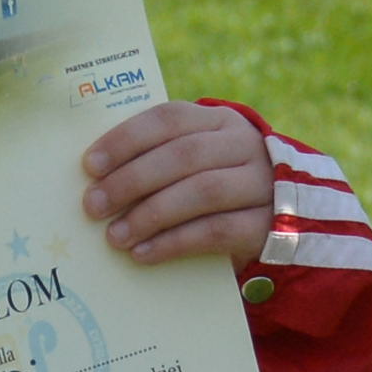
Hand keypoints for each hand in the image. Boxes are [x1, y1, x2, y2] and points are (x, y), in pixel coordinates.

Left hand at [79, 100, 276, 268]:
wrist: (282, 220)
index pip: (169, 118)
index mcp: (219, 120)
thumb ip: (160, 157)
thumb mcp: (198, 161)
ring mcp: (260, 184)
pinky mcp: (267, 224)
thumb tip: (97, 178)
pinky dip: (174, 243)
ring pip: (201, 192)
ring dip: (150, 215)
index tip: (89, 165)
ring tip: (114, 236)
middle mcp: (244, 145)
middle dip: (132, 180)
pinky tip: (143, 253)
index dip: (127, 139)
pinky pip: (216, 231)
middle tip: (94, 205)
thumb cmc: (218, 185)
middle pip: (183, 155)